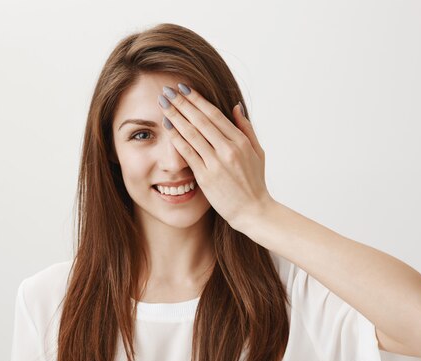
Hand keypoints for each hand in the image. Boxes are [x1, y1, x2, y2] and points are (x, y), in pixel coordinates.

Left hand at [157, 83, 273, 229]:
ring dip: (175, 116)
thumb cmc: (254, 183)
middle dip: (182, 103)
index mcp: (240, 141)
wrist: (253, 211)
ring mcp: (217, 163)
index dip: (197, 99)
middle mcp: (228, 149)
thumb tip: (235, 106)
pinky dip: (176, 138)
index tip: (183, 88)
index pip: (214, 114)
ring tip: (163, 103)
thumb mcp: (257, 152)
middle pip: (200, 120)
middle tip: (167, 90)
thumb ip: (246, 128)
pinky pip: (188, 153)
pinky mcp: (206, 177)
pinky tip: (166, 127)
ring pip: (192, 133)